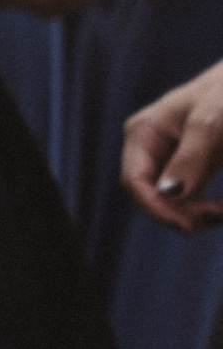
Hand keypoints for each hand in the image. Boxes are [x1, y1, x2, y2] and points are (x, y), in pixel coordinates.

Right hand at [122, 58, 222, 233]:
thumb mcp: (209, 123)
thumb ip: (190, 158)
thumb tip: (168, 193)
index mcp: (143, 133)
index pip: (134, 183)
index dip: (156, 209)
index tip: (191, 225)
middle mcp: (150, 147)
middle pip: (150, 196)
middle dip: (180, 214)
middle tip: (217, 215)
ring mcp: (170, 157)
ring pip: (170, 201)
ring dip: (194, 214)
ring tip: (222, 211)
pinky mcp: (190, 165)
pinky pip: (189, 197)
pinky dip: (204, 208)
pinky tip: (221, 207)